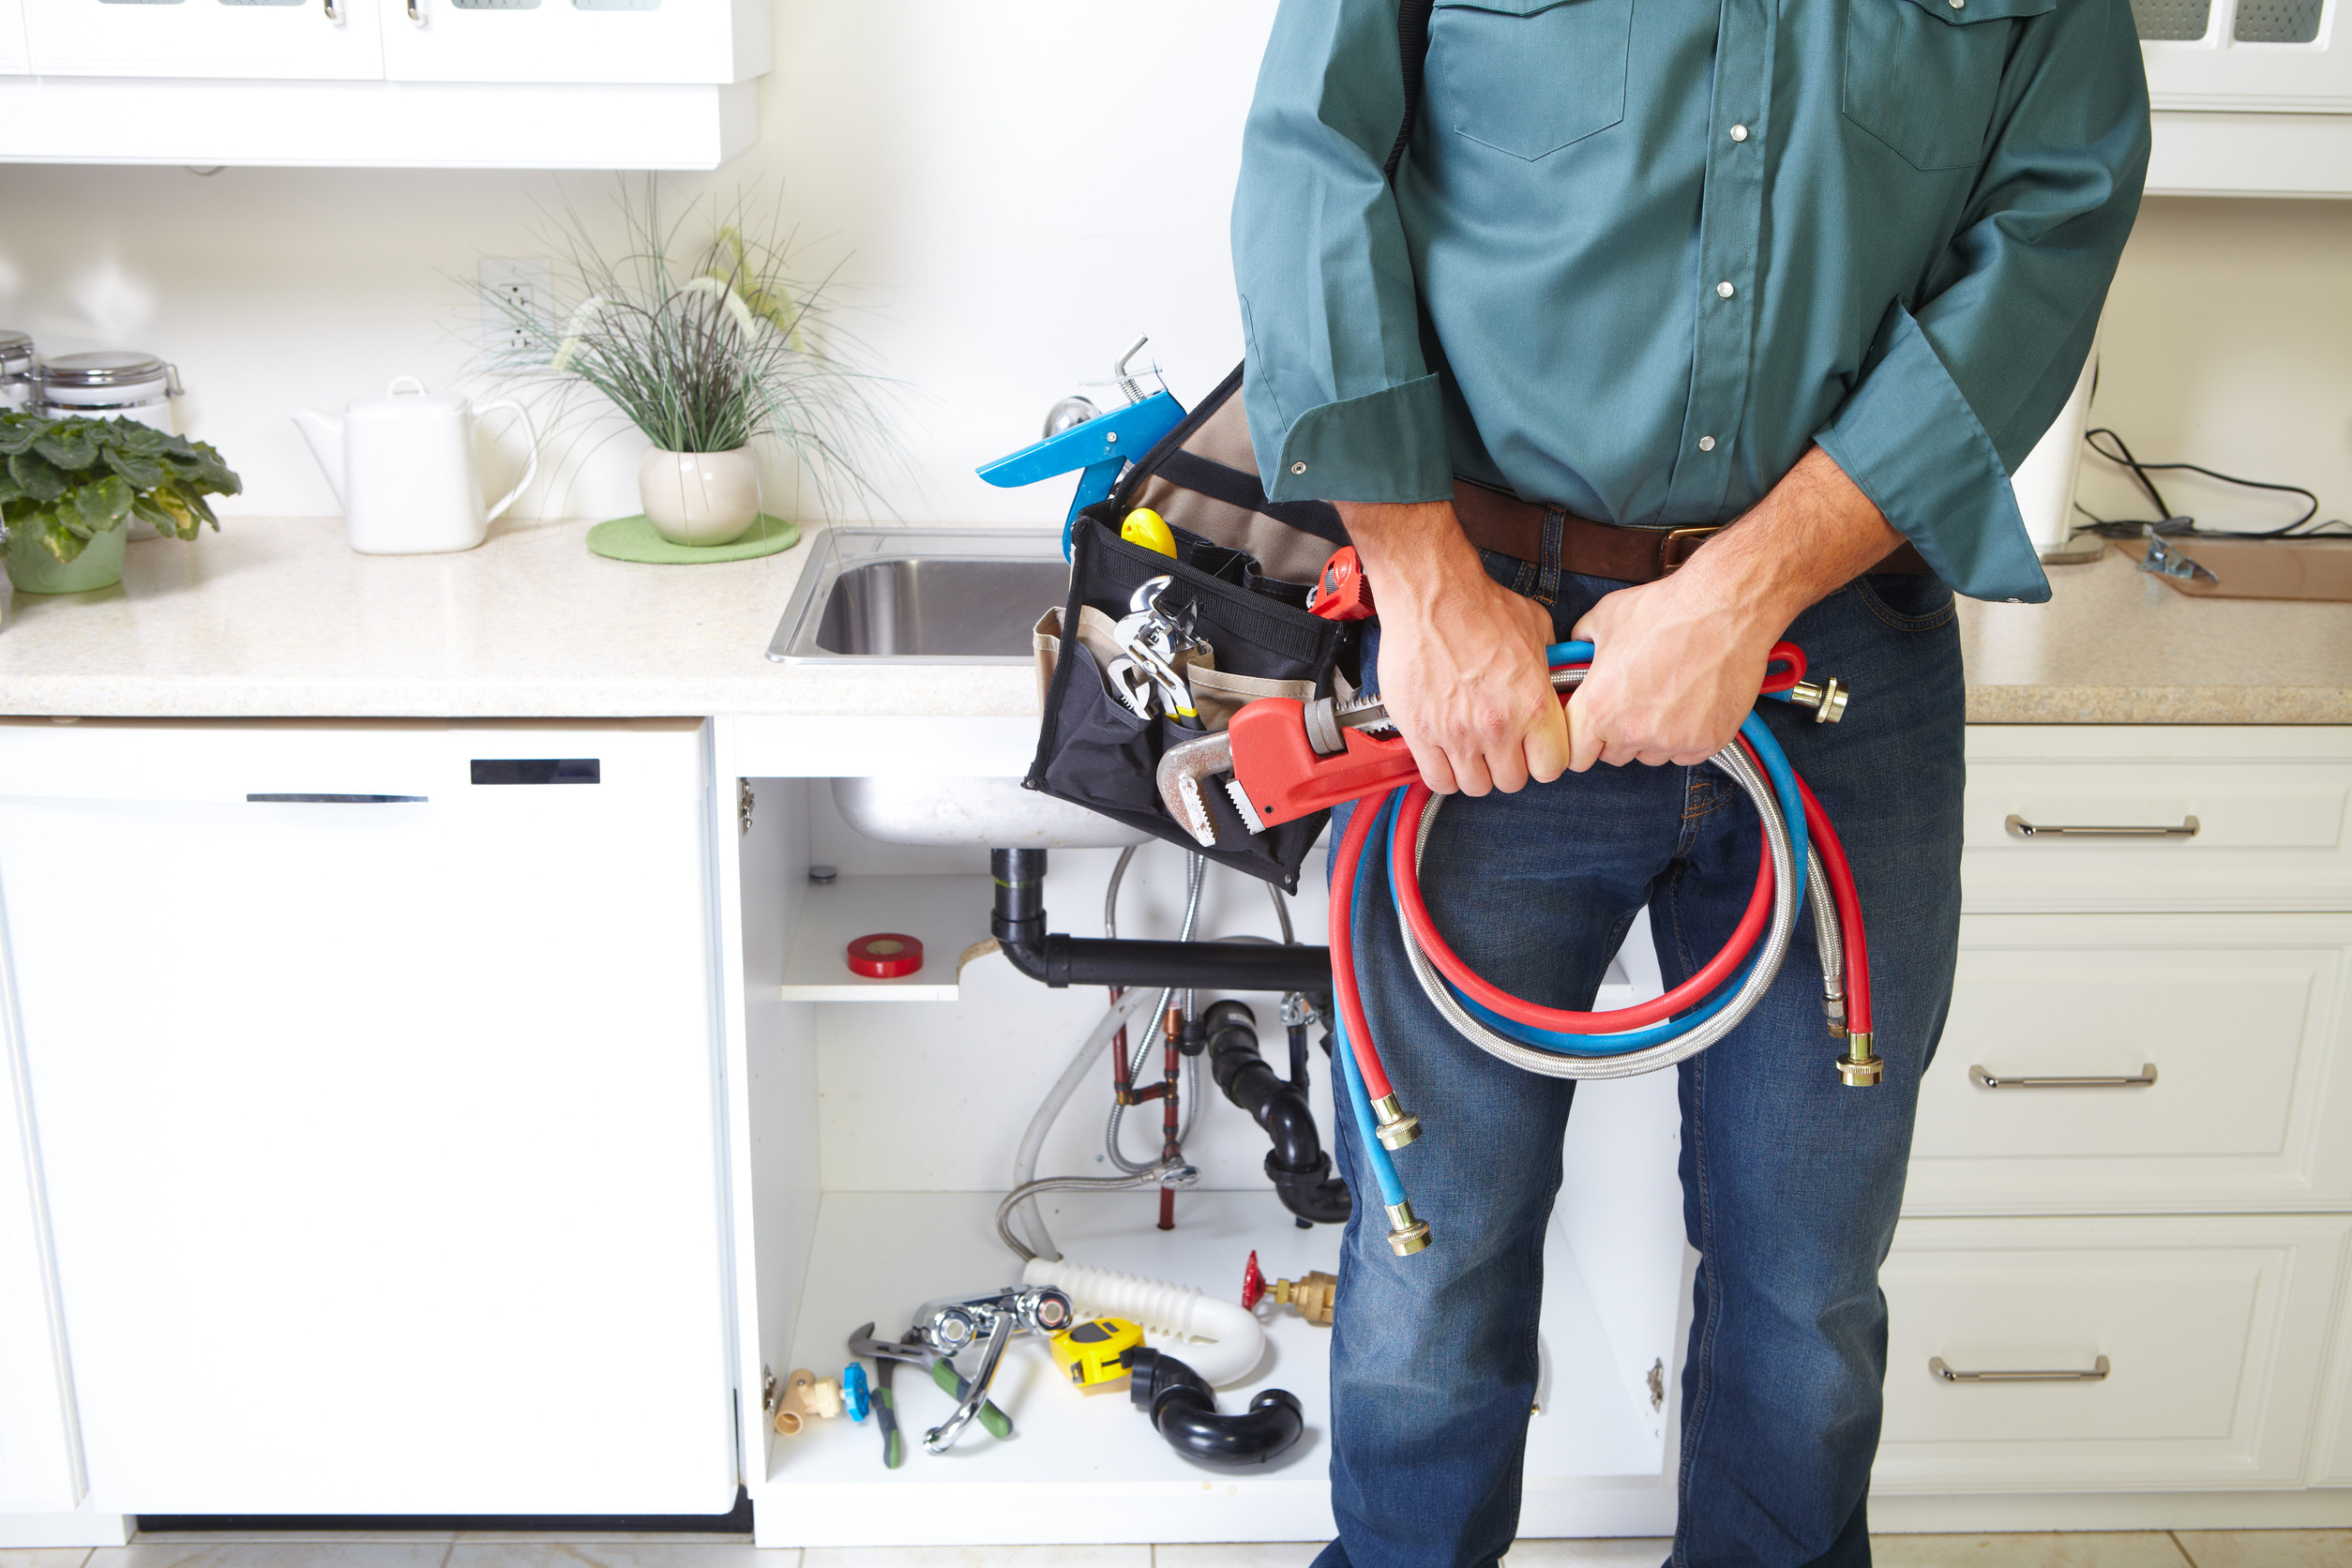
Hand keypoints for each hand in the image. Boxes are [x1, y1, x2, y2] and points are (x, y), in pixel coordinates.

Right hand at [1335, 500, 1566, 795]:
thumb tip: (1553, 675)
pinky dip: (1443, 774)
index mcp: (1532, 705)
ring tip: (1470, 751)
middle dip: (1508, 767)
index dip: (1544, 761)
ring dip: (1475, 772)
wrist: (1431, 594)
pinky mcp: (1421, 733)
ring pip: (1475, 786)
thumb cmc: (1479, 605)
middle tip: (1499, 748)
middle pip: (1512, 782)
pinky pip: (1437, 780)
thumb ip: (1548, 663)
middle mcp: (1498, 727)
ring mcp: (1457, 734)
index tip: (1534, 752)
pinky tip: (1444, 754)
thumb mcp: (1536, 630)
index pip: (1551, 768)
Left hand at [1565, 446, 1904, 769]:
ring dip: (1652, 736)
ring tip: (1666, 695)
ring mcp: (1672, 741)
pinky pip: (1685, 754)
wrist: (1725, 608)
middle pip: (1613, 756)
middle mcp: (1632, 732)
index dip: (1581, 741)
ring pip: (1650, 755)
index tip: (1591, 730)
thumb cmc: (1668, 610)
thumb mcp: (1605, 618)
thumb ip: (1581, 644)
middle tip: (1634, 701)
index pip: (1575, 756)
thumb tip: (1576, 653)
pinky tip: (1691, 702)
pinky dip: (1686, 736)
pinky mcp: (1706, 743)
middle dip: (1617, 735)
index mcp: (1599, 708)